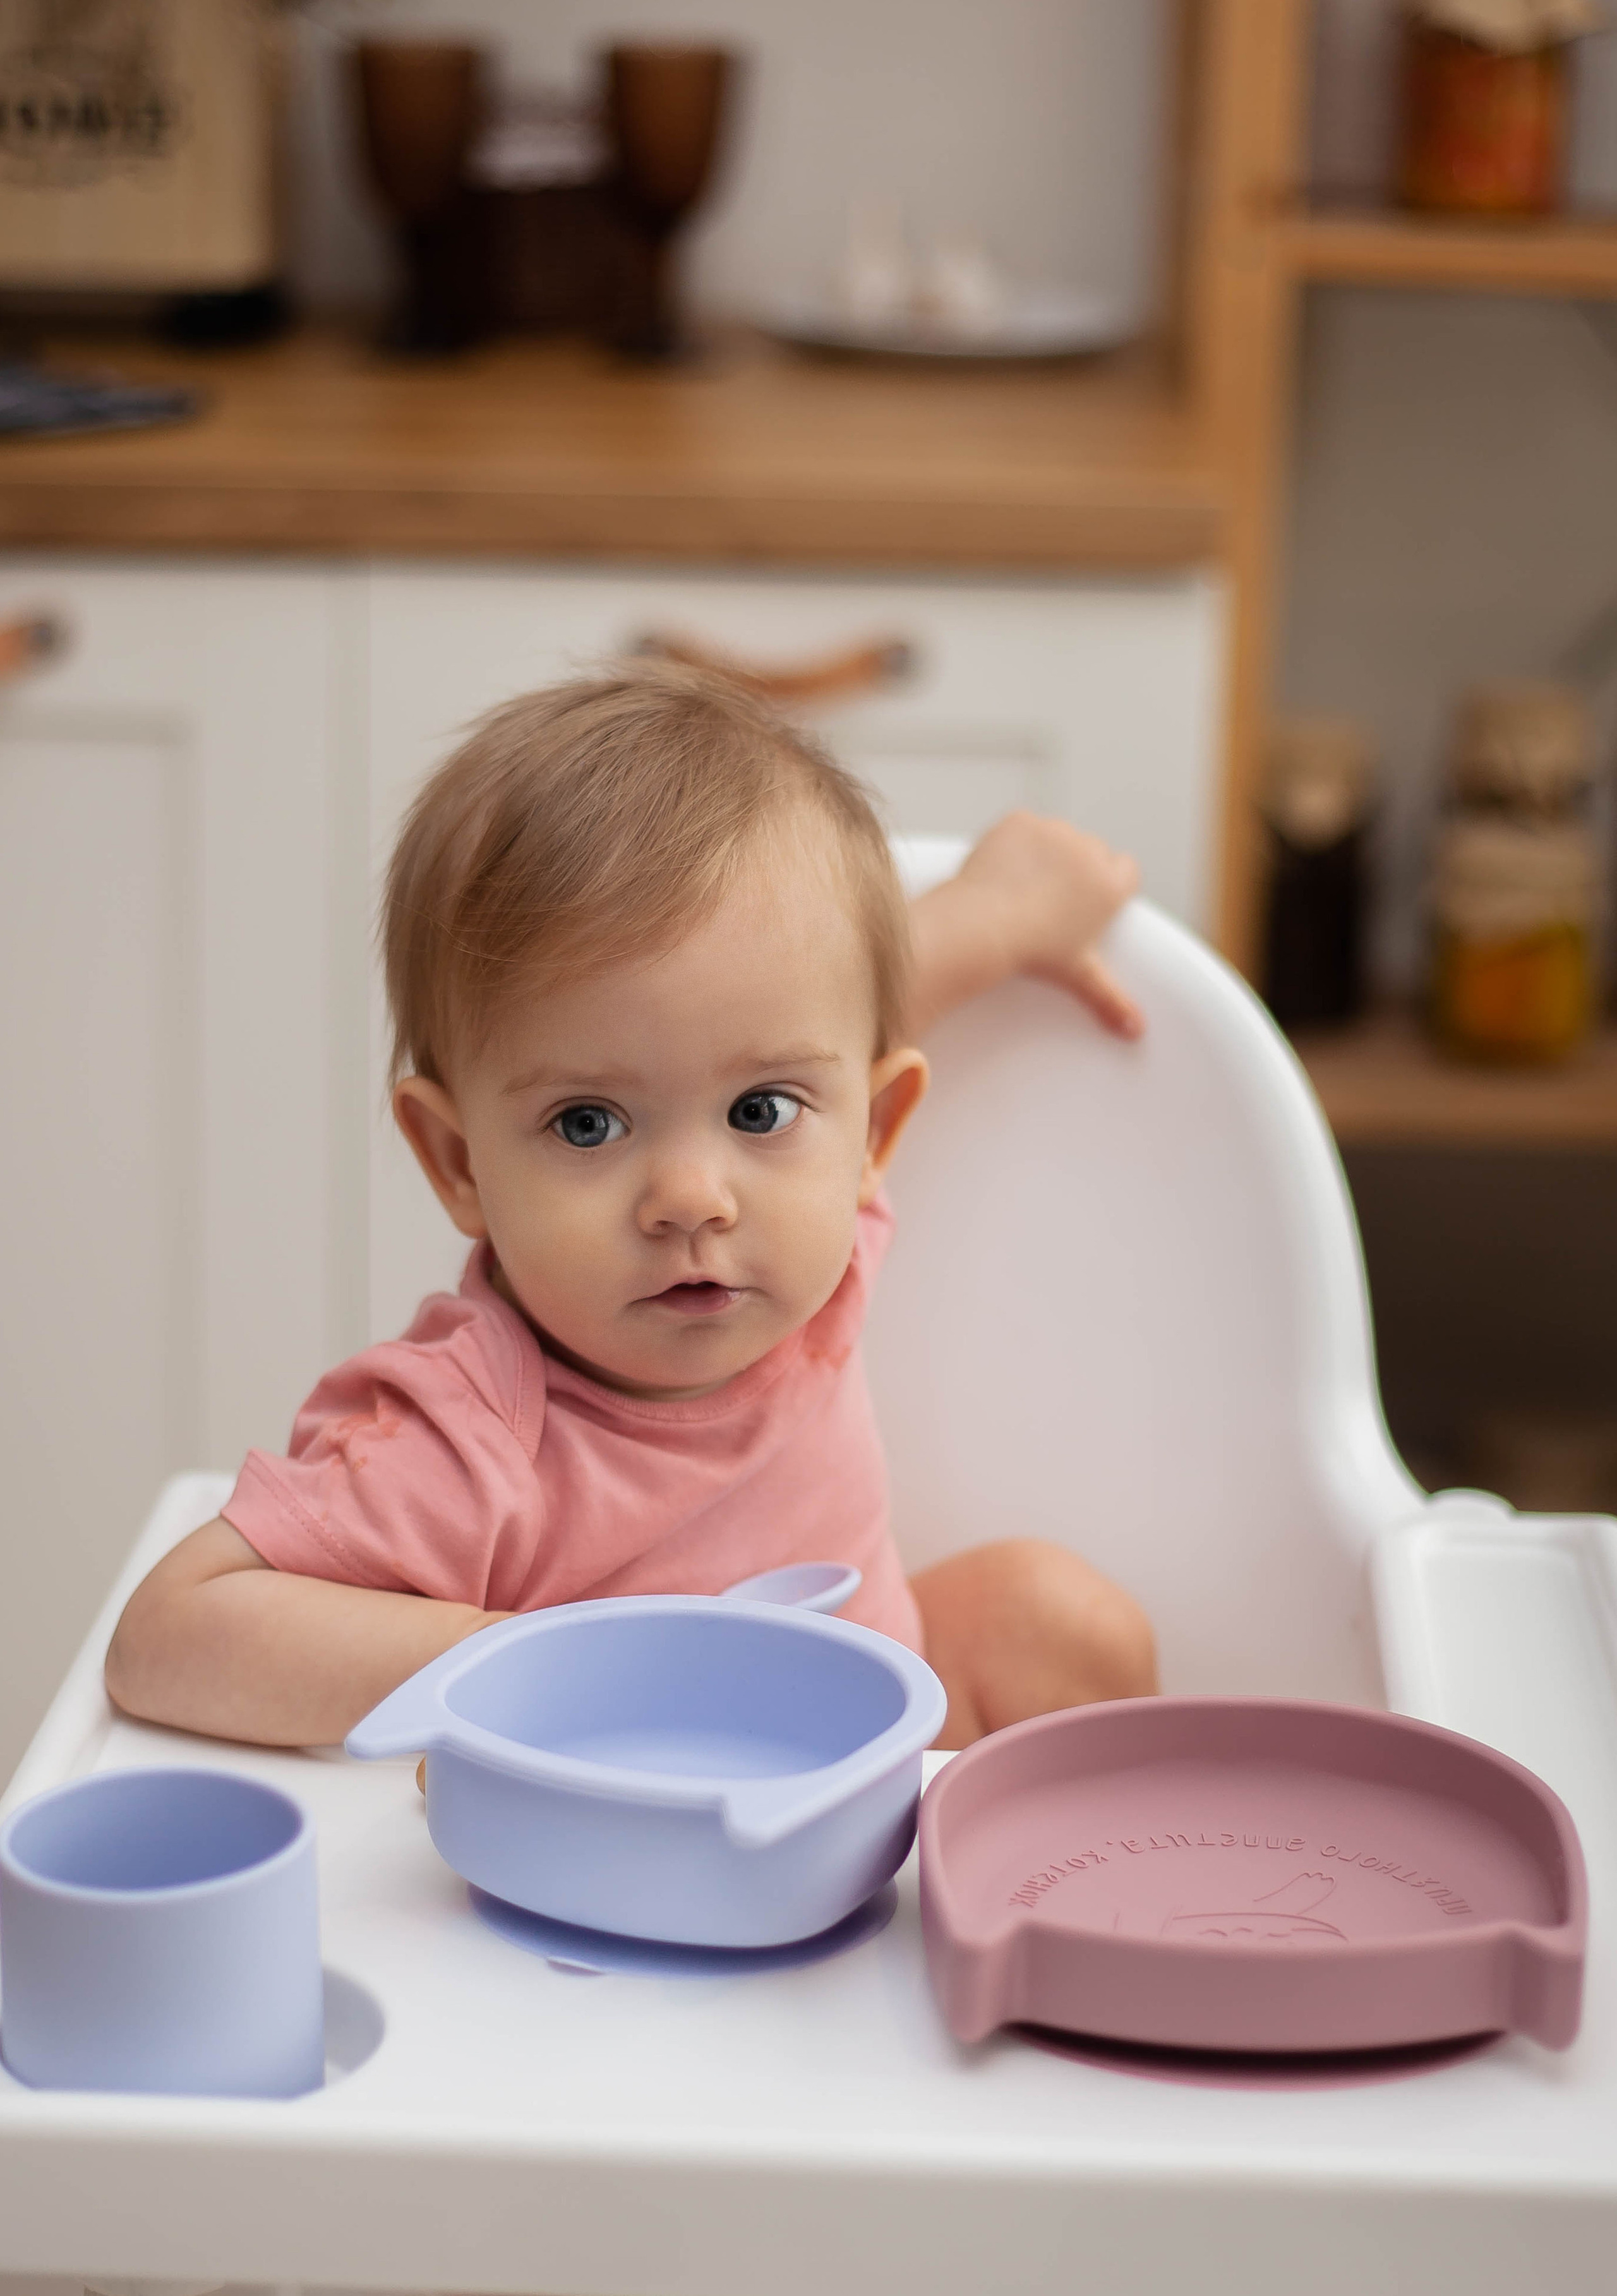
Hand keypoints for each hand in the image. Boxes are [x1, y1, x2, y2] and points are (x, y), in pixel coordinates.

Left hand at [906, 811, 1143, 1040]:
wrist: (982, 926)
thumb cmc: (1033, 953)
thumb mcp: (1078, 976)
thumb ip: (1112, 999)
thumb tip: (1135, 1030)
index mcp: (1110, 884)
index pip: (1126, 870)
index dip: (1108, 885)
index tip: (1088, 902)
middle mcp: (1088, 850)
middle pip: (1093, 851)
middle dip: (1078, 869)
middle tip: (1052, 901)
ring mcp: (1053, 832)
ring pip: (1058, 836)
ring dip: (1048, 852)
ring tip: (1025, 888)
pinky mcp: (1019, 821)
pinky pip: (1022, 827)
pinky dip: (1015, 842)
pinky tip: (1004, 869)